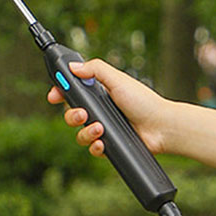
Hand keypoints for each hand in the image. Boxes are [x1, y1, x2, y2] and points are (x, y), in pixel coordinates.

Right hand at [45, 59, 168, 156]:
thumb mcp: (118, 80)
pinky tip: (102, 143)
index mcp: (99, 93)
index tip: (53, 96)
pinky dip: (95, 146)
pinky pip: (92, 149)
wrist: (162, 127)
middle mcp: (99, 111)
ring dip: (85, 132)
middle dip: (71, 115)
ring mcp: (103, 129)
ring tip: (100, 128)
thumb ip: (95, 69)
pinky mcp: (109, 145)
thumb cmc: (144, 101)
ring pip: (79, 134)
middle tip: (83, 113)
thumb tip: (73, 66)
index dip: (60, 93)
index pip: (72, 92)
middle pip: (71, 114)